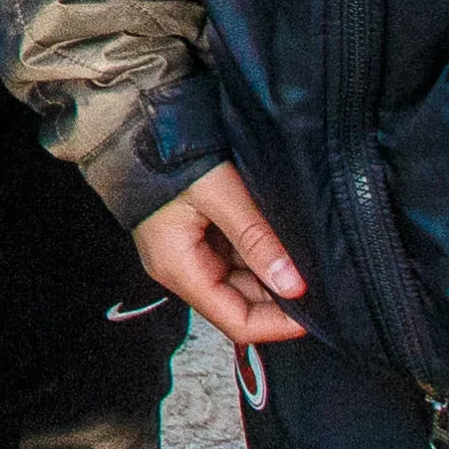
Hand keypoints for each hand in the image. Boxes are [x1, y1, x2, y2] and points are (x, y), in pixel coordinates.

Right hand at [131, 161, 306, 345]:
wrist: (132, 124)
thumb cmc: (163, 155)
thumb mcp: (218, 193)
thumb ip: (256, 239)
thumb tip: (293, 285)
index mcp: (179, 269)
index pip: (235, 322)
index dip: (277, 325)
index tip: (314, 314)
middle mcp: (182, 269)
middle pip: (240, 303)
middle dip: (279, 295)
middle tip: (316, 278)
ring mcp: (189, 253)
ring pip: (241, 280)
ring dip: (271, 271)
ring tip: (300, 254)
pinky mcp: (196, 236)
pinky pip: (234, 258)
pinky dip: (259, 252)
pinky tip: (278, 239)